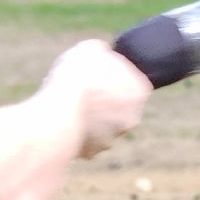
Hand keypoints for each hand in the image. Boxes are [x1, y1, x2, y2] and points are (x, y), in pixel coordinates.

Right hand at [41, 40, 152, 157]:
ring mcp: (114, 136)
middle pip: (117, 104)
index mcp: (139, 91)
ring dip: (88, 116)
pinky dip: (75, 131)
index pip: (130, 81)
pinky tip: (62, 120)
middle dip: (102, 98)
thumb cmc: (78, 76)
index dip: (111, 75)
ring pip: (101, 123)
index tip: (94, 73)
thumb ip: (102, 52)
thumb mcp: (90, 49)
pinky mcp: (94, 151)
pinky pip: (85, 139)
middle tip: (81, 89)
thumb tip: (102, 54)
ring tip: (68, 104)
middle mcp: (133, 117)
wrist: (60, 111)